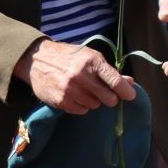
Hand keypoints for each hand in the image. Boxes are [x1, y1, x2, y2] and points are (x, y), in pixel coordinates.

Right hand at [15, 38, 134, 113]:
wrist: (36, 59)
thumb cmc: (68, 57)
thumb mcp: (90, 56)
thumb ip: (109, 71)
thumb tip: (130, 82)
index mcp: (92, 62)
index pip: (115, 82)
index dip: (126, 91)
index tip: (130, 95)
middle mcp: (81, 76)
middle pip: (109, 98)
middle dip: (110, 98)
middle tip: (104, 93)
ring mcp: (70, 90)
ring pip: (95, 105)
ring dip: (94, 100)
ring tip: (84, 90)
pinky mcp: (60, 101)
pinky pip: (81, 111)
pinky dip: (81, 105)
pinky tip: (74, 95)